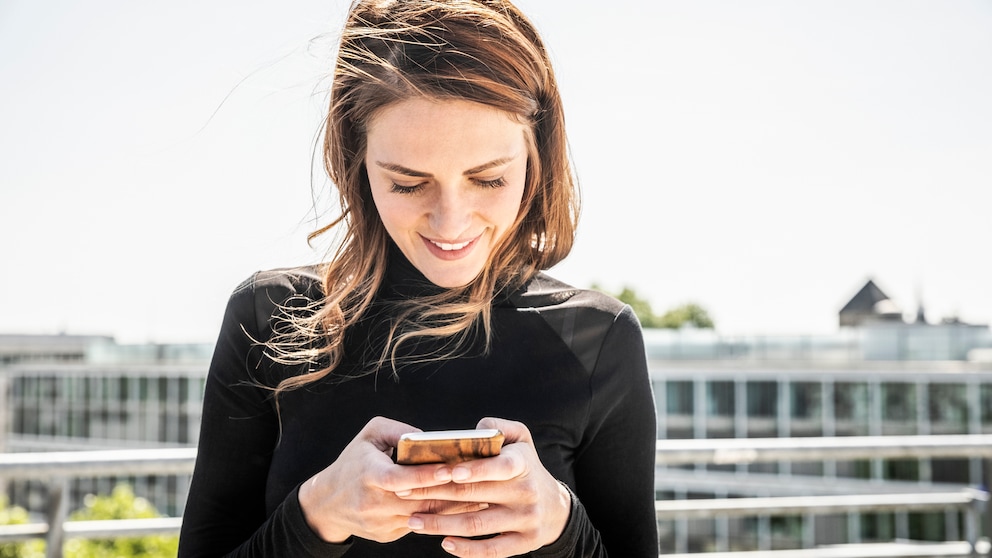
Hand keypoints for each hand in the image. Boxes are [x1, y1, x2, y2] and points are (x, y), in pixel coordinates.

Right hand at [297, 416, 485, 542]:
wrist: (326, 504)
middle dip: (451, 492)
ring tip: (482, 496)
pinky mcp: (387, 536)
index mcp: (370, 476)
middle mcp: (375, 503)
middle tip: (480, 482)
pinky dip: (440, 517)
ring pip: (425, 517)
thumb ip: (396, 429)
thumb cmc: (354, 462)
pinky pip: (419, 526)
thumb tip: (426, 437)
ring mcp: (381, 523)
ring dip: (453, 508)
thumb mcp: (369, 436)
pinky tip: (462, 509)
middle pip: (420, 500)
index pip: (403, 478)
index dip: (429, 474)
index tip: (452, 467)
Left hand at [398, 417, 571, 556]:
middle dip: (436, 494)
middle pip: (475, 495)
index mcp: (523, 463)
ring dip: (441, 524)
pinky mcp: (523, 543)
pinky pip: (491, 550)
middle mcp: (526, 492)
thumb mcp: (521, 438)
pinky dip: (467, 550)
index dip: (475, 470)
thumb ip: (497, 427)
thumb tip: (473, 432)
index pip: (501, 467)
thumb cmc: (526, 465)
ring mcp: (525, 520)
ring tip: (413, 521)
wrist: (555, 507)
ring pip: (477, 524)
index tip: (445, 472)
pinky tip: (444, 543)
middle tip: (404, 492)